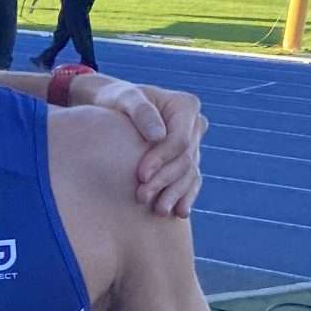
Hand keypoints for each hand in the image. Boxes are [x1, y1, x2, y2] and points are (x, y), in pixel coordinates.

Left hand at [70, 73, 205, 217]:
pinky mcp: (187, 159)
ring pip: (190, 174)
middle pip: (185, 160)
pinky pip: (192, 180)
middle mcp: (195, 125)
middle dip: (164, 181)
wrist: (115, 109)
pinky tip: (179, 213)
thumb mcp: (125, 98)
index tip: (141, 175)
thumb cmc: (117, 100)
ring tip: (158, 211)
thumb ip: (141, 111)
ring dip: (175, 194)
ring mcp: (193, 144)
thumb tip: (158, 136)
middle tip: (142, 198)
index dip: (162, 159)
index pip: (179, 140)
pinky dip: (185, 196)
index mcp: (186, 106)